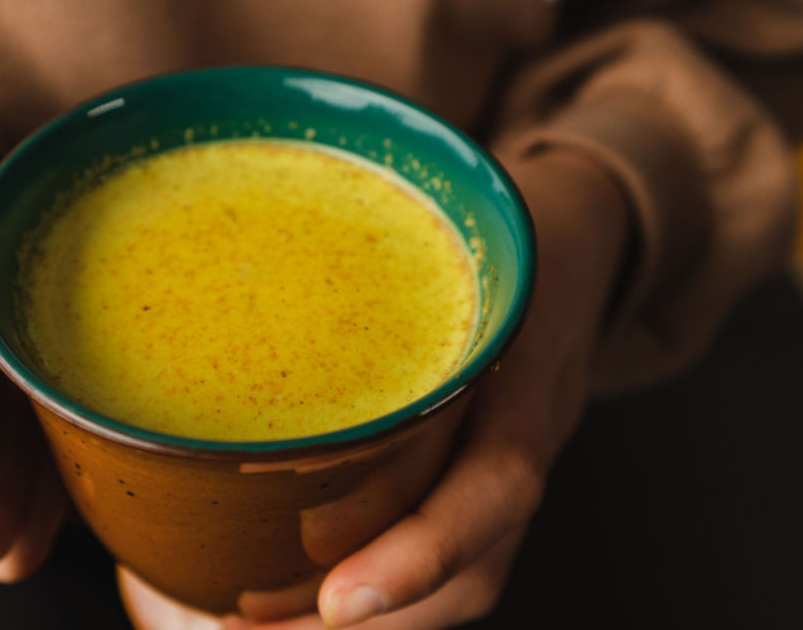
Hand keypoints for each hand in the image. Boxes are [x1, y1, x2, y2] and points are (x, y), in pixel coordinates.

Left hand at [121, 148, 631, 627]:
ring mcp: (516, 462)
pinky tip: (307, 601)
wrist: (585, 238)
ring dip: (375, 626)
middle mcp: (529, 432)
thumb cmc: (493, 224)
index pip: (499, 481)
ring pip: (467, 581)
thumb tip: (218, 252)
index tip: (337, 600)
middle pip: (478, 567)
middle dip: (378, 618)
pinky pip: (456, 560)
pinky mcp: (490, 477)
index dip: (421, 553)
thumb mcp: (451, 214)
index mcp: (525, 362)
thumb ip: (365, 238)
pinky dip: (388, 596)